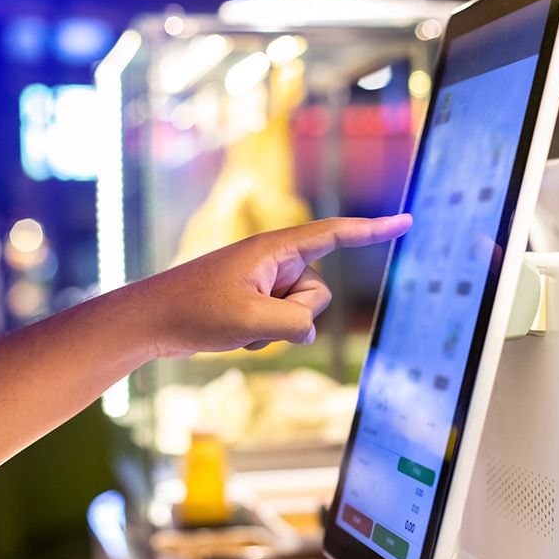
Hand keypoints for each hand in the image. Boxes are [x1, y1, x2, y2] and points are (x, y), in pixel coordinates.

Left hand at [142, 214, 411, 357]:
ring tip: (236, 327)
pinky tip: (233, 335)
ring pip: (303, 314)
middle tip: (250, 317)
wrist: (151, 320)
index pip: (336, 235)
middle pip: (319, 293)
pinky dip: (265, 336)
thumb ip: (297, 325)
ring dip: (276, 330)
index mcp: (275, 249)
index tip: (407, 222)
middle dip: (296, 315)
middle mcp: (276, 261)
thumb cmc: (195, 312)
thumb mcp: (252, 321)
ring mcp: (267, 282)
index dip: (375, 231)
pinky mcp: (258, 300)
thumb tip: (309, 331)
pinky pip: (285, 325)